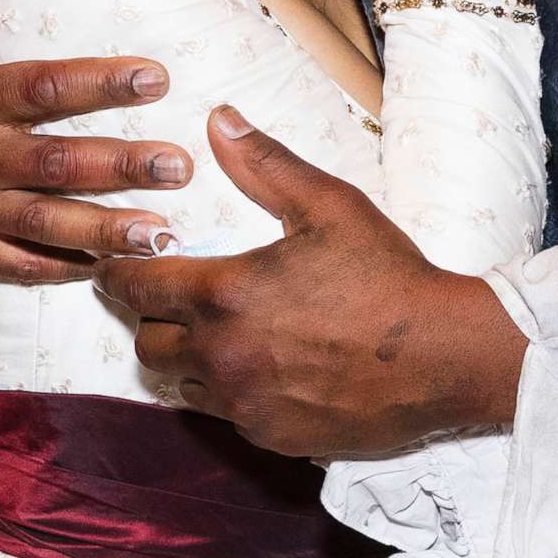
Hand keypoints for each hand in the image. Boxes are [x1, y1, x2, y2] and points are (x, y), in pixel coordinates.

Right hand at [0, 0, 194, 282]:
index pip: (41, 88)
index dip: (101, 84)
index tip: (159, 76)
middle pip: (54, 164)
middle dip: (122, 166)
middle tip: (180, 164)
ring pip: (42, 223)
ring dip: (107, 230)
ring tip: (164, 232)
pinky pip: (13, 263)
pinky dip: (61, 268)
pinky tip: (112, 267)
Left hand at [93, 107, 527, 456]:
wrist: (441, 355)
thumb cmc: (386, 275)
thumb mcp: (327, 205)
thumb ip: (263, 164)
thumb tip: (219, 121)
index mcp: (224, 294)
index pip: (135, 287)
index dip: (117, 274)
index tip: (116, 268)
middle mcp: (222, 355)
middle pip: (147, 344)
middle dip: (152, 318)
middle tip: (174, 300)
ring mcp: (244, 403)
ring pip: (181, 384)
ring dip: (189, 359)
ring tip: (220, 334)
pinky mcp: (270, 436)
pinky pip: (225, 415)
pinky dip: (230, 391)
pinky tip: (263, 368)